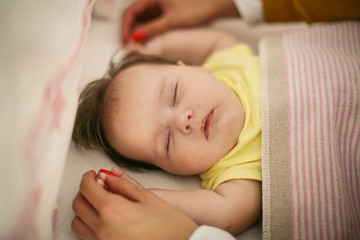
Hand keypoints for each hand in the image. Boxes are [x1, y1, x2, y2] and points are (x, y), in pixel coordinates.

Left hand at [72, 170, 197, 239]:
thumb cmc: (171, 228)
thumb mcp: (148, 198)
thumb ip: (124, 185)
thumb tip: (107, 177)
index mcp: (112, 210)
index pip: (87, 187)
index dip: (88, 177)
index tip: (93, 175)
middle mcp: (102, 229)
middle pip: (78, 204)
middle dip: (85, 191)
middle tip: (97, 186)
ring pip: (78, 223)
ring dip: (85, 210)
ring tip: (100, 204)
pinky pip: (86, 237)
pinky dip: (90, 226)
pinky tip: (104, 220)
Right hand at [121, 0, 238, 43]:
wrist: (214, 6)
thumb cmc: (196, 9)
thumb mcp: (172, 21)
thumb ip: (153, 29)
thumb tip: (135, 38)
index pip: (131, 11)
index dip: (125, 27)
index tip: (125, 40)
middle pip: (134, 14)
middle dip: (129, 29)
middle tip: (128, 44)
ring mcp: (158, 5)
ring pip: (141, 18)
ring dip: (137, 30)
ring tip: (136, 45)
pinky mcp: (164, 11)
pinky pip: (150, 20)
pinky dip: (146, 30)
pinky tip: (146, 40)